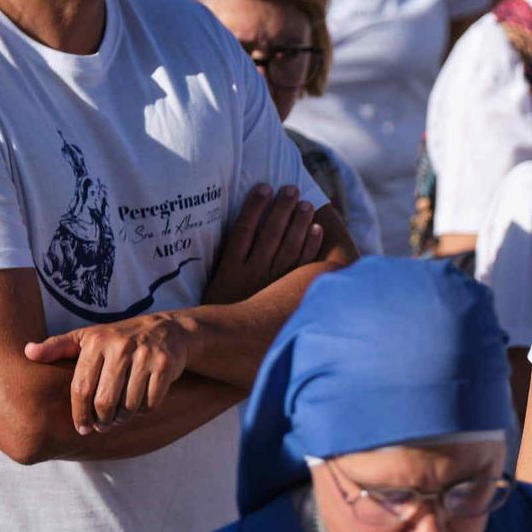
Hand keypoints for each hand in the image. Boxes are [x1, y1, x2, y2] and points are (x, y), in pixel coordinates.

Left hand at [24, 312, 195, 435]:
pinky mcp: (165, 365)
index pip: (81, 388)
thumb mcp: (87, 338)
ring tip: (119, 418)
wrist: (167, 330)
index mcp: (96, 341)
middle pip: (105, 401)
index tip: (82, 429)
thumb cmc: (118, 339)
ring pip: (129, 405)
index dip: (80, 414)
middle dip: (102, 421)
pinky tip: (139, 406)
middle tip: (102, 426)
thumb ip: (57, 347)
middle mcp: (120, 346)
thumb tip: (27, 352)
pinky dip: (144, 411)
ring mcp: (145, 355)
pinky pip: (150, 403)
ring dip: (123, 419)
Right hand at [202, 185, 322, 305]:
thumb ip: (226, 258)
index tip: (263, 186)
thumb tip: (240, 228)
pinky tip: (316, 229)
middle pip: (270, 233)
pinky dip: (311, 246)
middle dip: (282, 208)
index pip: (243, 229)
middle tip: (291, 188)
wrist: (227, 345)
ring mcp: (271, 284)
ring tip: (305, 203)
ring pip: (289, 246)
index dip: (254, 205)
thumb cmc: (220, 310)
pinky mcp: (286, 295)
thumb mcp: (215, 284)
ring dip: (298, 222)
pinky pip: (302, 266)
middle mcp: (252, 274)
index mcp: (229, 269)